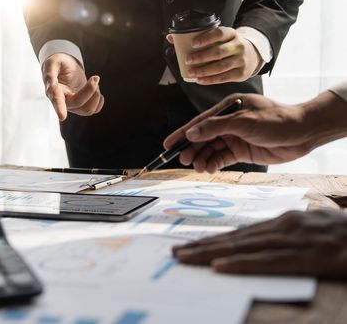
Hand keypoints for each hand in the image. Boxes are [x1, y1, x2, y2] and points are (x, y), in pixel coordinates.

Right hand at [42, 53, 103, 120]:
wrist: (65, 65)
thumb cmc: (57, 63)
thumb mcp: (53, 64)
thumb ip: (50, 75)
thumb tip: (50, 89)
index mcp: (54, 91)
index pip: (56, 101)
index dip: (59, 108)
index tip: (62, 117)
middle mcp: (63, 101)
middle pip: (78, 103)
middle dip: (90, 90)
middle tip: (95, 77)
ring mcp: (73, 104)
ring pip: (88, 110)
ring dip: (95, 95)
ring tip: (94, 82)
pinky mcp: (83, 104)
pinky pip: (94, 110)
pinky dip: (99, 100)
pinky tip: (95, 90)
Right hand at [163, 93, 313, 173]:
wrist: (304, 133)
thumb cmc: (276, 121)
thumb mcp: (244, 122)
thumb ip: (215, 127)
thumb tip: (191, 133)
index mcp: (228, 108)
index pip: (199, 122)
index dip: (182, 133)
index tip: (167, 145)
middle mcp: (229, 122)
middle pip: (203, 137)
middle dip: (191, 149)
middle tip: (183, 160)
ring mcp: (235, 137)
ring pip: (211, 149)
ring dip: (203, 158)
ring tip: (198, 168)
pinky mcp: (242, 151)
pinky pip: (222, 158)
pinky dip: (214, 164)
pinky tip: (209, 169)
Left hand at [168, 27, 260, 84]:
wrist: (252, 54)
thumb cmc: (227, 45)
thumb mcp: (219, 37)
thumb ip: (197, 37)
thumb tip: (170, 37)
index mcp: (232, 34)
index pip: (219, 33)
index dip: (206, 38)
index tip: (193, 44)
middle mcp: (238, 46)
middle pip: (219, 52)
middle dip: (201, 57)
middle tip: (188, 60)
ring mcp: (241, 60)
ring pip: (220, 67)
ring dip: (204, 71)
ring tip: (191, 72)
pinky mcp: (241, 73)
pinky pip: (224, 78)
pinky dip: (210, 80)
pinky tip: (199, 80)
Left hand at [172, 210, 346, 277]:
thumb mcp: (313, 232)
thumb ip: (289, 237)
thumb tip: (264, 245)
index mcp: (285, 222)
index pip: (240, 232)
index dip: (213, 239)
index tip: (189, 244)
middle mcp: (284, 226)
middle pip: (234, 238)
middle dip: (202, 245)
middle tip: (175, 251)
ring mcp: (294, 239)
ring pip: (243, 247)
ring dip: (210, 253)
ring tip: (185, 257)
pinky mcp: (307, 255)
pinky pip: (268, 261)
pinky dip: (241, 263)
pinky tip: (220, 265)